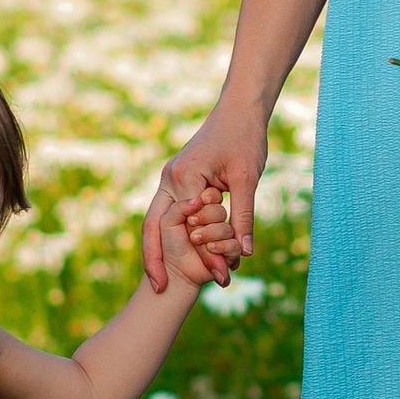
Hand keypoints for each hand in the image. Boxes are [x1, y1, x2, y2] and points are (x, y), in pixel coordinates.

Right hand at [144, 103, 267, 291]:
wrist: (239, 109)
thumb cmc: (244, 138)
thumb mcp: (247, 179)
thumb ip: (243, 217)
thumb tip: (244, 253)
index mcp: (183, 177)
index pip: (188, 227)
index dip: (205, 255)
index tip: (220, 278)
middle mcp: (168, 179)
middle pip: (152, 227)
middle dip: (154, 260)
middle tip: (159, 289)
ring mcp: (169, 179)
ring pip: (157, 222)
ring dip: (161, 250)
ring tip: (164, 279)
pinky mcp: (177, 180)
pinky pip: (170, 213)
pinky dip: (173, 234)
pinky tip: (181, 254)